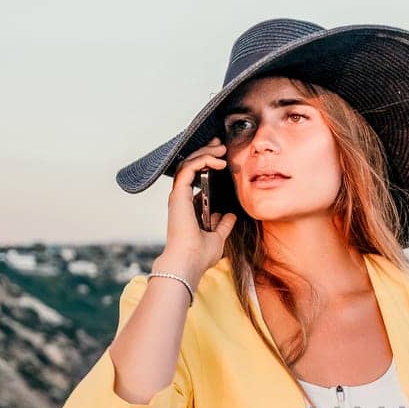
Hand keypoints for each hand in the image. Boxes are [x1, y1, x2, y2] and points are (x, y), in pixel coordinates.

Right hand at [164, 137, 236, 272]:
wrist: (189, 262)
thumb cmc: (199, 255)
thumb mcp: (218, 238)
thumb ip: (223, 225)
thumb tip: (230, 215)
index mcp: (188, 206)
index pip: (196, 178)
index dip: (207, 164)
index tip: (222, 158)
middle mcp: (181, 198)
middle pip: (191, 166)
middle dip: (206, 152)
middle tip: (220, 145)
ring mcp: (178, 195)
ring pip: (188, 164)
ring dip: (205, 154)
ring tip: (221, 150)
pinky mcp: (178, 194)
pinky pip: (189, 169)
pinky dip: (203, 162)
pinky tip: (218, 162)